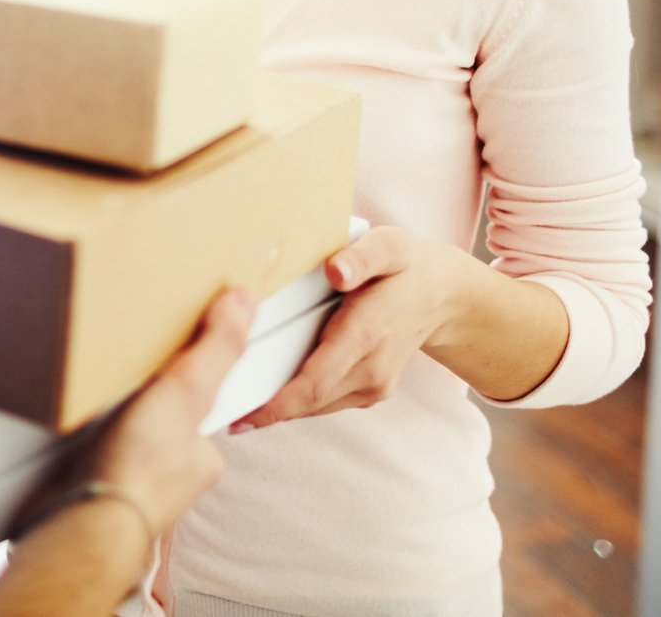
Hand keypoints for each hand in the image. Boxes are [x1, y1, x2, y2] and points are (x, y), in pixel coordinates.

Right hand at [81, 287, 254, 530]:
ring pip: (123, 436)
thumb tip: (244, 301)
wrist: (83, 518)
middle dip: (139, 400)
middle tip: (121, 374)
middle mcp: (171, 475)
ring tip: (91, 395)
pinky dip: (79, 437)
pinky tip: (68, 423)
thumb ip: (216, 348)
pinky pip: (89, 451)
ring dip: (105, 419)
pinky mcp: (93, 487)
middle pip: (159, 419)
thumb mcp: (187, 390)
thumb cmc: (140, 469)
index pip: (201, 404)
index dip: (182, 377)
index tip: (163, 359)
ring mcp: (131, 483)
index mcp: (203, 456)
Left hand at [228, 226, 472, 430]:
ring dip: (278, 409)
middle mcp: (372, 369)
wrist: (442, 296)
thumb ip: (362, 256)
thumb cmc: (405, 266)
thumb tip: (336, 271)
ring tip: (234, 407)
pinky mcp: (372, 391)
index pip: (314, 380)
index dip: (276, 402)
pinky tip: (267, 396)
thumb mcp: (389, 246)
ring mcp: (374, 385)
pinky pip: (327, 401)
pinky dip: (297, 401)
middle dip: (265, 409)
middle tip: (218, 411)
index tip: (241, 413)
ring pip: (317, 405)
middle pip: (309, 399)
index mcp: (368, 333)